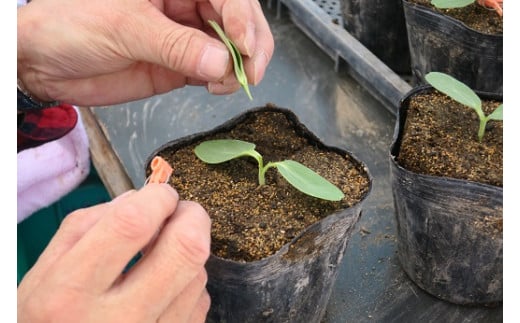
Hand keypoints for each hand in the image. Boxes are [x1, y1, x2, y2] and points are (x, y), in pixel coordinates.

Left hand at [17, 0, 273, 105]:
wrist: (45, 62)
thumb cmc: (73, 24)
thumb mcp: (126, 28)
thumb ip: (176, 46)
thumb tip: (222, 64)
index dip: (243, 18)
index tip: (245, 47)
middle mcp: (187, 5)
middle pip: (238, 19)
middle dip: (251, 45)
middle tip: (249, 73)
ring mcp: (186, 36)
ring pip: (232, 47)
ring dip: (239, 67)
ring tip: (228, 85)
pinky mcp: (182, 65)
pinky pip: (215, 71)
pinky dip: (224, 81)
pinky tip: (218, 88)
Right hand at [18, 184, 211, 322]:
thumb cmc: (49, 320)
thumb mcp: (43, 275)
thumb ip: (85, 226)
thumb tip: (137, 198)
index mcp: (72, 293)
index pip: (132, 225)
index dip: (157, 197)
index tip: (161, 193)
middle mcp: (119, 320)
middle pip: (186, 249)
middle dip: (192, 216)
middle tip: (181, 211)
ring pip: (198, 275)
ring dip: (187, 253)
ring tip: (163, 257)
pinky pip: (199, 302)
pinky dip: (188, 284)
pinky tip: (165, 288)